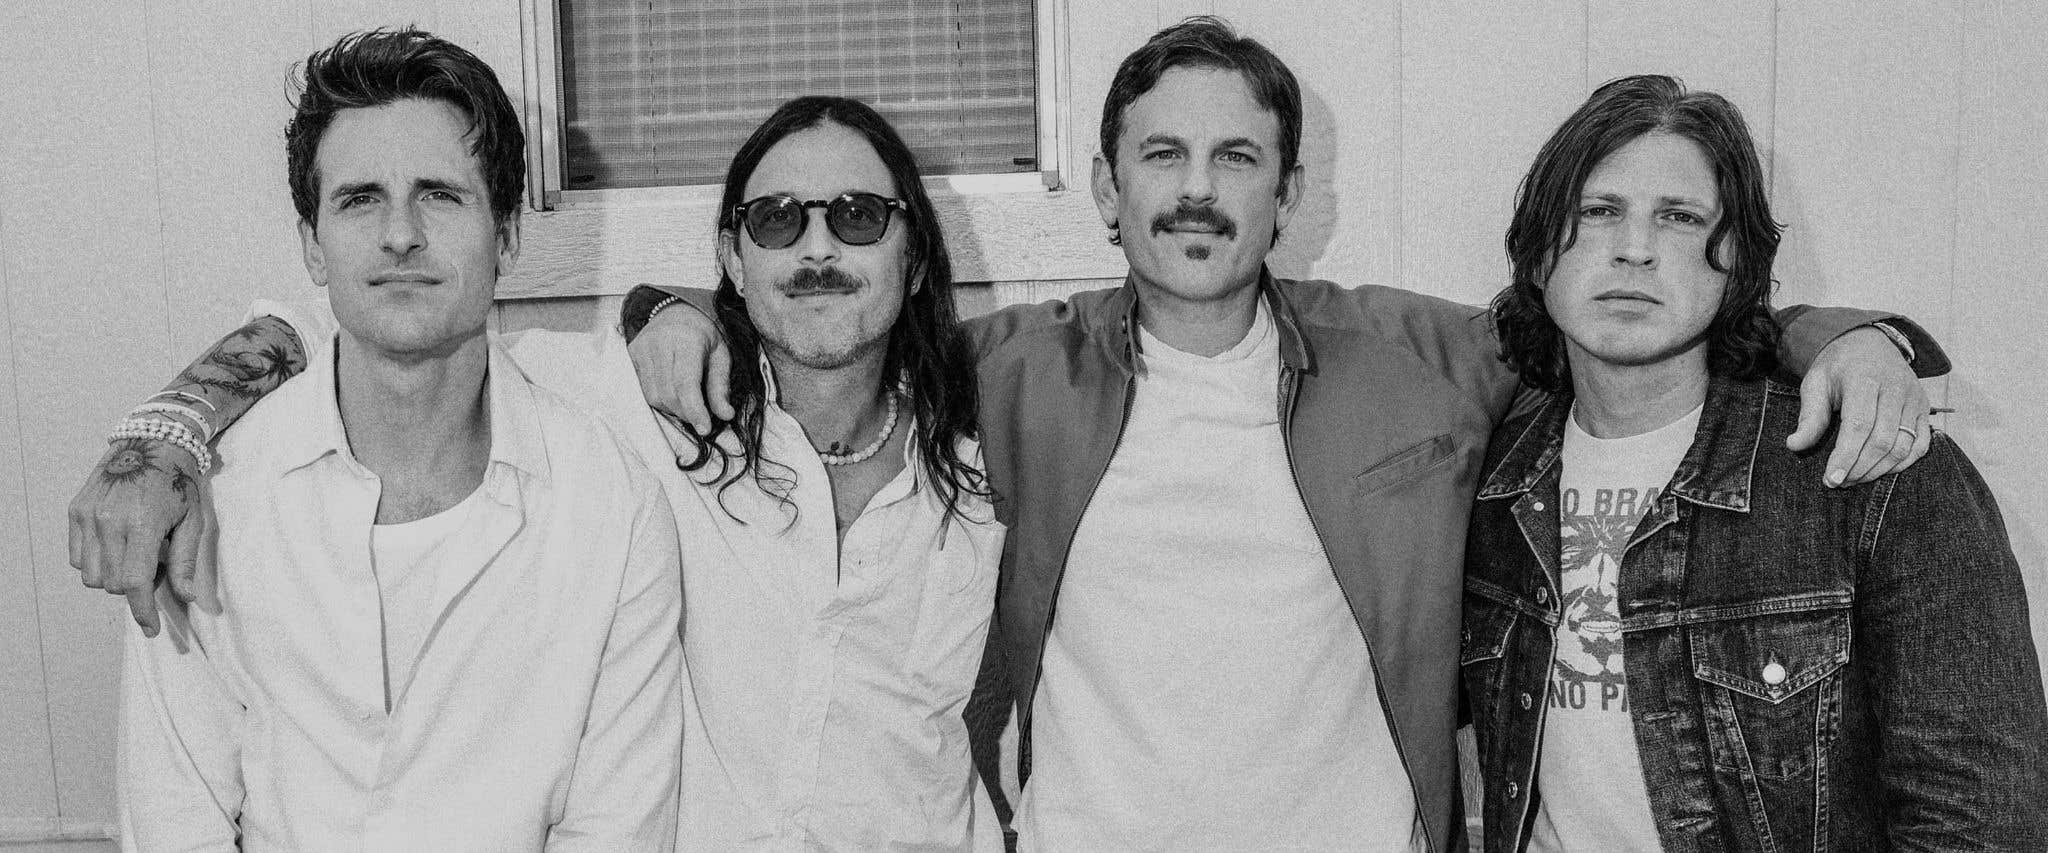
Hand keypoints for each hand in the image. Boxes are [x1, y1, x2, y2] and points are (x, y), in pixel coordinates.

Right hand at [67, 438, 219, 636]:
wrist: (152, 441)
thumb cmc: (179, 482)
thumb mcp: (194, 520)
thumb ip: (186, 561)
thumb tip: (185, 598)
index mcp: (142, 525)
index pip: (133, 583)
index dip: (142, 611)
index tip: (151, 628)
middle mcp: (109, 521)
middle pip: (111, 584)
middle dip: (133, 590)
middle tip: (154, 573)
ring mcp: (88, 515)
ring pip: (89, 575)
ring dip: (111, 578)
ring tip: (134, 558)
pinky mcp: (75, 510)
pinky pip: (76, 557)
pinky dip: (93, 563)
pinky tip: (115, 548)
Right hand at [627, 300, 732, 433]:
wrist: (677, 311)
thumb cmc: (703, 336)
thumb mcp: (721, 356)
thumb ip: (721, 387)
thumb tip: (725, 415)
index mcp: (687, 339)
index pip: (686, 383)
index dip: (695, 410)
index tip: (705, 428)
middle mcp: (660, 342)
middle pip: (668, 394)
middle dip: (685, 412)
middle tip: (699, 414)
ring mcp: (641, 348)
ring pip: (653, 396)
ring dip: (671, 408)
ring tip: (686, 401)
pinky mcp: (630, 355)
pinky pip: (642, 390)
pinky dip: (659, 399)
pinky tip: (670, 392)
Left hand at [1786, 326, 1931, 486]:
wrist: (1867, 343)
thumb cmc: (1837, 368)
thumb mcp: (1815, 383)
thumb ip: (1809, 416)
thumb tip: (1794, 445)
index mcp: (1864, 379)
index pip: (1859, 425)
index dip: (1846, 456)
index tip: (1831, 479)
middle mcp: (1895, 388)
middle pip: (1883, 440)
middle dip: (1859, 468)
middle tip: (1839, 482)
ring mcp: (1914, 399)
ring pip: (1904, 446)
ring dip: (1879, 470)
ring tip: (1854, 479)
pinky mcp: (1925, 409)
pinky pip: (1921, 445)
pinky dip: (1902, 464)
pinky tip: (1880, 470)